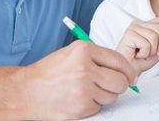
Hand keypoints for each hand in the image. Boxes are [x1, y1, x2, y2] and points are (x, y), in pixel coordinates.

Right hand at [21, 40, 135, 119]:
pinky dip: (94, 104)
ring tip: (88, 89)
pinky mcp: (81, 108)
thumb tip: (124, 70)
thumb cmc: (49, 71)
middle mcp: (84, 68)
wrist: (27, 91)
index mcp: (83, 50)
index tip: (131, 75)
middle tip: (113, 84)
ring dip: (105, 94)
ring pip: (112, 96)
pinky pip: (99, 107)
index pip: (119, 60)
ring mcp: (83, 90)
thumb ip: (97, 57)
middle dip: (120, 84)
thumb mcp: (72, 53)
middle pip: (120, 81)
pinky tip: (80, 97)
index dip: (128, 70)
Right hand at [116, 17, 158, 75]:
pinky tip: (138, 55)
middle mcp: (138, 24)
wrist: (128, 71)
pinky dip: (145, 53)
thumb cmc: (140, 62)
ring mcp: (133, 28)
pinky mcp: (129, 35)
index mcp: (145, 25)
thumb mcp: (157, 52)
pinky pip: (146, 44)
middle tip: (154, 53)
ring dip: (152, 51)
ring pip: (153, 36)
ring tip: (144, 55)